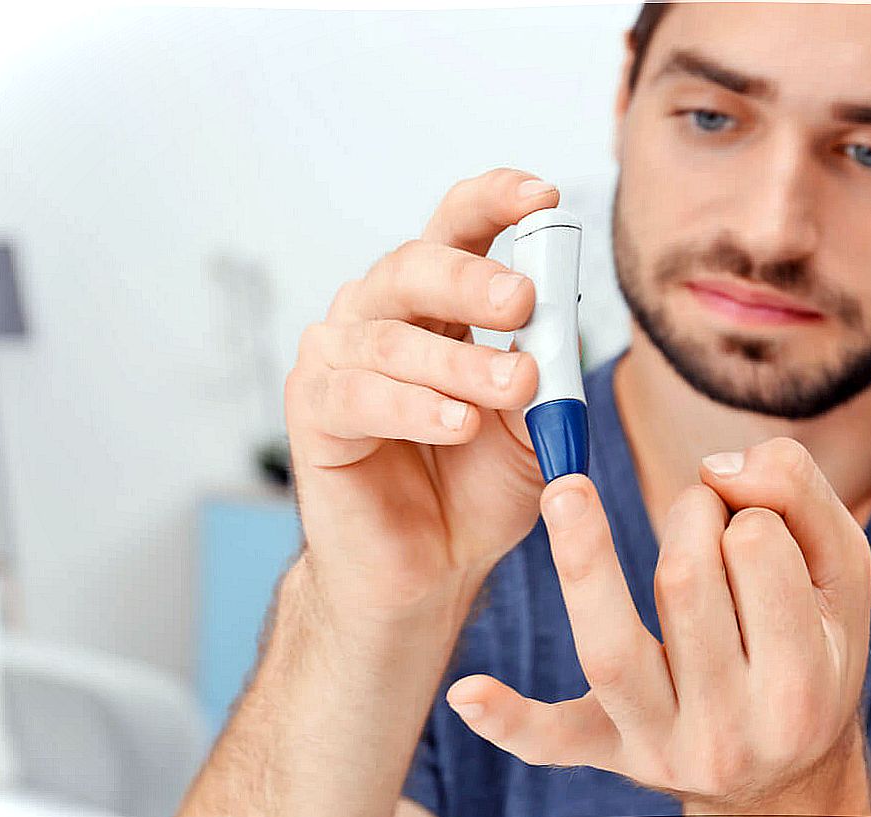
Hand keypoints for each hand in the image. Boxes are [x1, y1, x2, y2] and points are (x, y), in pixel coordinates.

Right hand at [285, 168, 559, 621]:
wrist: (433, 566)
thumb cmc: (478, 485)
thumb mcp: (531, 422)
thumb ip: (542, 368)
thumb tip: (557, 316)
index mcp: (437, 303)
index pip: (458, 228)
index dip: (494, 201)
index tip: (542, 196)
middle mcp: (381, 315)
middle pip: (415, 265)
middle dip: (472, 279)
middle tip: (521, 302)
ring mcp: (338, 358)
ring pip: (392, 338)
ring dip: (458, 363)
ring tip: (512, 389)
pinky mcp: (313, 411)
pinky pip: (359, 395)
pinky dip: (414, 407)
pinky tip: (457, 425)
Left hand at [443, 438, 870, 814]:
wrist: (786, 771)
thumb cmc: (814, 649)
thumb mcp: (840, 570)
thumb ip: (800, 494)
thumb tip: (720, 464)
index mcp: (802, 677)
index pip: (755, 547)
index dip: (744, 505)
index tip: (746, 515)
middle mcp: (734, 725)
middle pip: (684, 582)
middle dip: (688, 518)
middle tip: (701, 518)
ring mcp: (663, 744)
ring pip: (612, 648)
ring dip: (584, 560)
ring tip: (565, 493)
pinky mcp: (608, 751)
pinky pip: (554, 741)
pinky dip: (511, 720)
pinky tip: (466, 693)